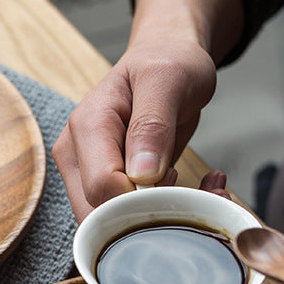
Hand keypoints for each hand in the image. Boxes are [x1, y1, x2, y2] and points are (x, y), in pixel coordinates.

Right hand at [52, 34, 217, 219]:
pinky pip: (127, 219)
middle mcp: (78, 156)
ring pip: (113, 225)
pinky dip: (165, 213)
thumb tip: (141, 174)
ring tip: (206, 190)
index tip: (178, 179)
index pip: (102, 187)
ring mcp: (89, 174)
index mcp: (87, 127)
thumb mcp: (168, 79)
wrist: (166, 58)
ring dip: (163, 218)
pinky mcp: (107, 188)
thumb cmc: (167, 61)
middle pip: (100, 216)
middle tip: (201, 193)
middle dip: (152, 215)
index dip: (143, 197)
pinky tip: (196, 189)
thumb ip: (152, 123)